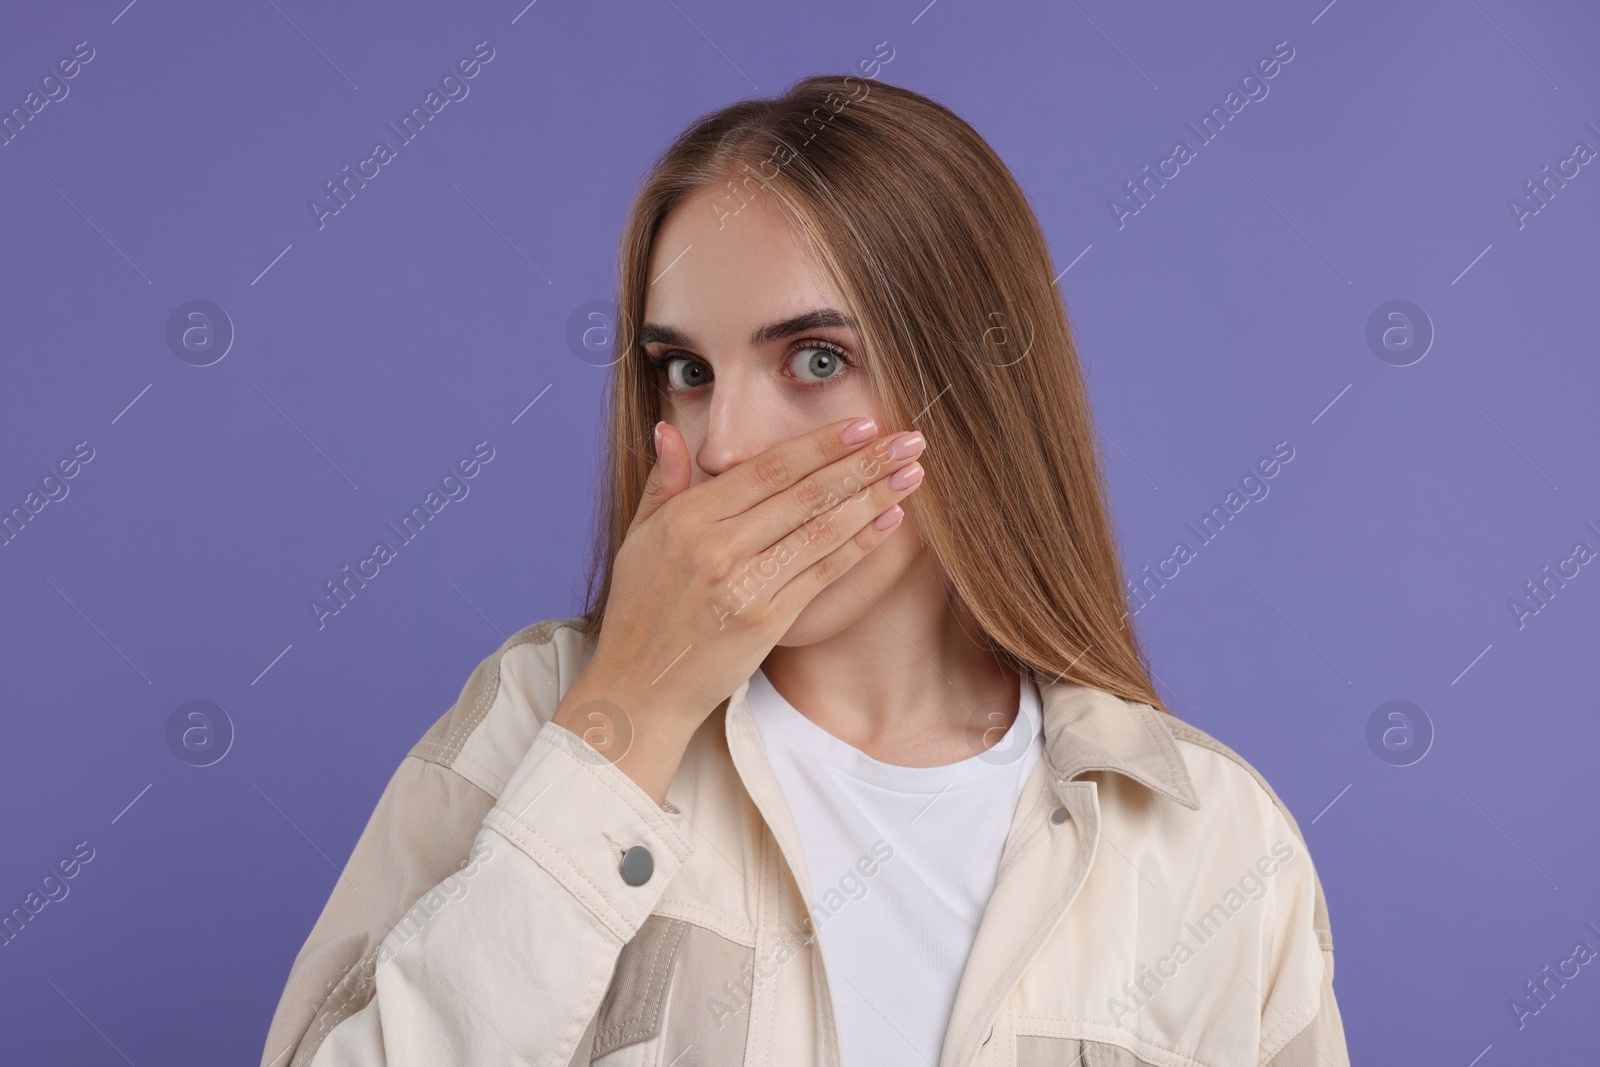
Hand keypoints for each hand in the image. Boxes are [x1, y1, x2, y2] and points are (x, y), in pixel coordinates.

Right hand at [554, 415, 926, 802]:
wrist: (639, 688)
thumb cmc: (638, 610)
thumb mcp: (639, 538)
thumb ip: (664, 482)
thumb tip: (669, 430)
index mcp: (689, 517)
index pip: (769, 467)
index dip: (822, 443)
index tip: (863, 424)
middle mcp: (718, 547)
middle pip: (805, 493)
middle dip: (864, 462)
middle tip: (908, 439)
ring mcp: (745, 585)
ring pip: (822, 529)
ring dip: (874, 497)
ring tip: (913, 472)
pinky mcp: (767, 621)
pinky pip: (823, 573)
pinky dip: (861, 544)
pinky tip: (891, 519)